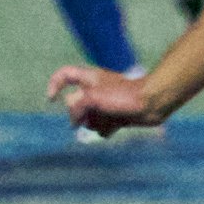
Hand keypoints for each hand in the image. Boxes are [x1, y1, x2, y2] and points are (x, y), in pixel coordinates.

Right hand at [48, 64, 162, 136]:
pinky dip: (106, 128)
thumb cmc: (123, 96)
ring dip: (95, 122)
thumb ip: (76, 108)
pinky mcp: (113, 116)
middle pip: (74, 105)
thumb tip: (74, 123)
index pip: (64, 75)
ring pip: (87, 119)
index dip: (54, 84)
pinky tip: (117, 125)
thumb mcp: (93, 98)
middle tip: (93, 113)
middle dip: (81, 113)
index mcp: (89, 77)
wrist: (152, 104)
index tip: (51, 99)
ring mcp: (104, 103)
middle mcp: (94, 89)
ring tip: (110, 118)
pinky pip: (101, 127)